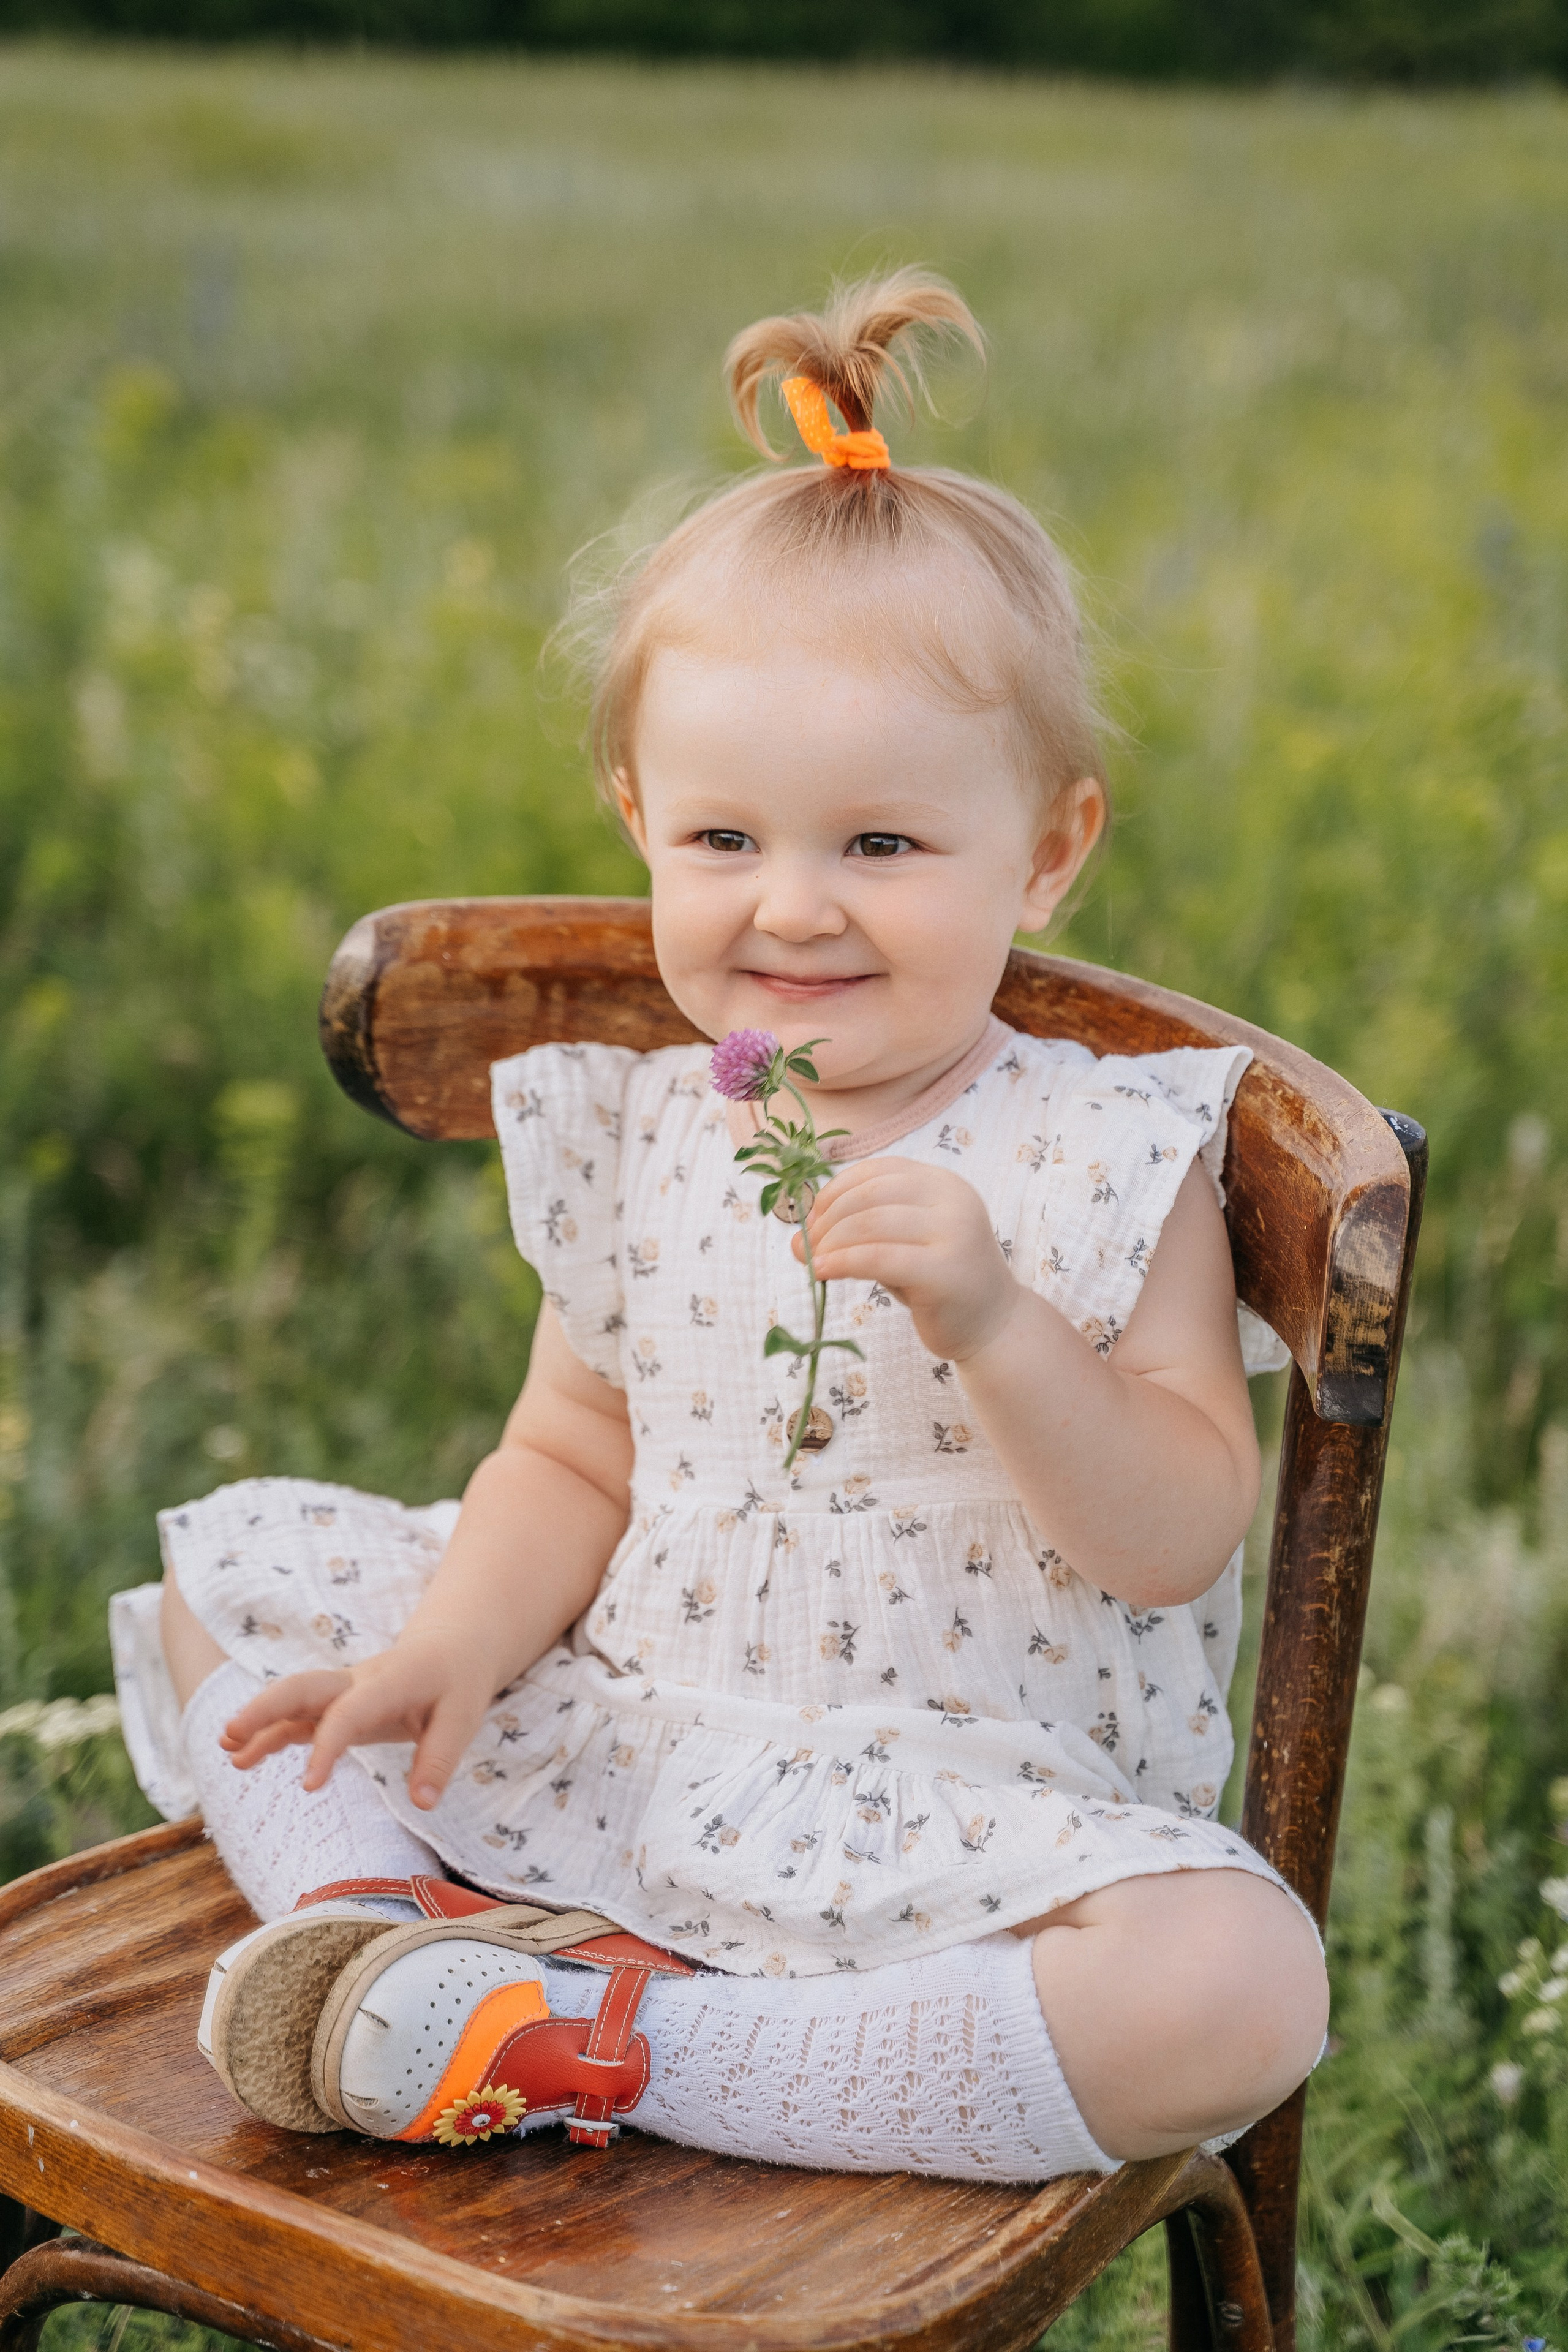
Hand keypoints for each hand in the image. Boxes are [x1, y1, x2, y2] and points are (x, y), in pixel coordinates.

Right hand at [219, 1624, 497, 1809]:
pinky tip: (245, 1758)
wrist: (452, 1649)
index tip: (309, 1787)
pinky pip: (299, 1718)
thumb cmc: (457, 1684)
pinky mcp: (337, 1706)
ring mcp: (342, 1693)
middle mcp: (357, 1683)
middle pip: (303, 1687)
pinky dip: (272, 1734)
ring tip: (228, 1750)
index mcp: (388, 1683)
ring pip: (293, 1700)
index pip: (348, 1712)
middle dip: (266, 1708)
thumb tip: (422, 1804)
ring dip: (260, 1721)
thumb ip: (439, 1759)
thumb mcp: (462, 1718)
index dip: (327, 1746)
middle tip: (230, 1735)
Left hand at [795, 1157, 1020, 1363]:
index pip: (878, 1170)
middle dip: (827, 1219)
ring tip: (813, 1263)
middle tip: (807, 1247)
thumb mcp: (898, 1248)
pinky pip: (878, 1257)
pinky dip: (842, 1262)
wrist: (992, 1327)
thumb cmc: (939, 1285)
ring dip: (830, 1242)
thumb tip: (797, 1240)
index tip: (811, 1220)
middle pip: (870, 1195)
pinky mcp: (944, 1270)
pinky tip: (823, 1272)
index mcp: (943, 1183)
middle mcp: (952, 1199)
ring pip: (871, 1223)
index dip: (836, 1190)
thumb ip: (856, 1235)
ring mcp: (953, 1232)